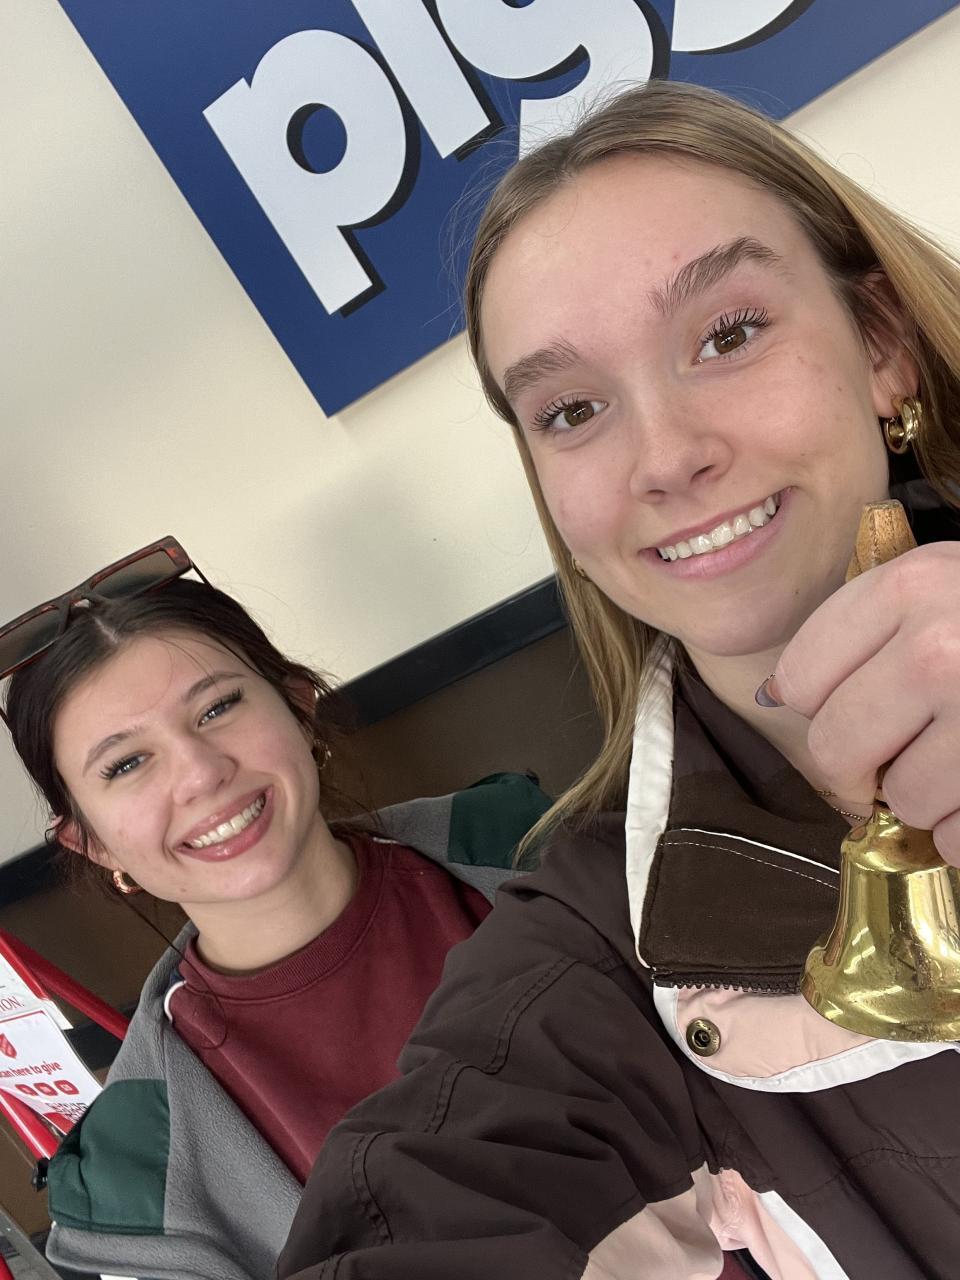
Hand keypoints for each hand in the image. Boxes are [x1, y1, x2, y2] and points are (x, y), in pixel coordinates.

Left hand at [766, 542, 959, 864]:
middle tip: (894, 760)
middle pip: (837, 748)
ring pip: (903, 800)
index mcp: (913, 587)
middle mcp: (942, 648)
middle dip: (860, 769)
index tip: (849, 710)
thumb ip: (870, 628)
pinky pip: (957, 839)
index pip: (801, 678)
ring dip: (929, 797)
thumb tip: (781, 696)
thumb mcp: (948, 585)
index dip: (818, 706)